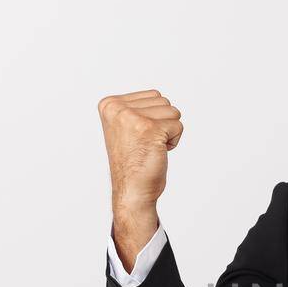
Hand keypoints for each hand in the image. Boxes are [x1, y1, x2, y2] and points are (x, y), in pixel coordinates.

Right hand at [99, 89, 182, 269]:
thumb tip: (157, 96)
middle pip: (164, 101)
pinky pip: (178, 125)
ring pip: (173, 112)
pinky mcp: (150, 129)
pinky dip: (174, 141)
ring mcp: (133, 118)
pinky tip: (157, 152)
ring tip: (151, 147)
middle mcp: (117, 108)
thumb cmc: (132, 161)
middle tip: (145, 144)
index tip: (137, 136)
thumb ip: (136, 108)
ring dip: (168, 132)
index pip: (153, 96)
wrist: (131, 190)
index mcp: (109, 104)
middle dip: (162, 124)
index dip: (153, 117)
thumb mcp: (125, 126)